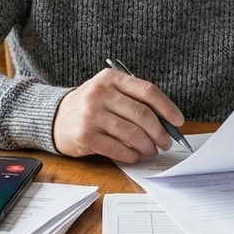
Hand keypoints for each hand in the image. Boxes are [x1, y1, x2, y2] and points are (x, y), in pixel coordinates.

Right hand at [53, 69, 184, 163]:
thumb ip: (133, 101)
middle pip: (142, 114)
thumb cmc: (89, 106)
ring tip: (151, 150)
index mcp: (111, 78)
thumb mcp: (108, 92)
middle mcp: (100, 93)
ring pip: (132, 133)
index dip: (167, 108)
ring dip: (147, 146)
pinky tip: (134, 156)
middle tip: (166, 142)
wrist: (55, 118)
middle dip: (160, 132)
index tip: (178, 121)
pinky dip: (131, 155)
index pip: (147, 91)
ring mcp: (91, 114)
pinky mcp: (85, 135)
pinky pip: (117, 148)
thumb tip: (165, 122)